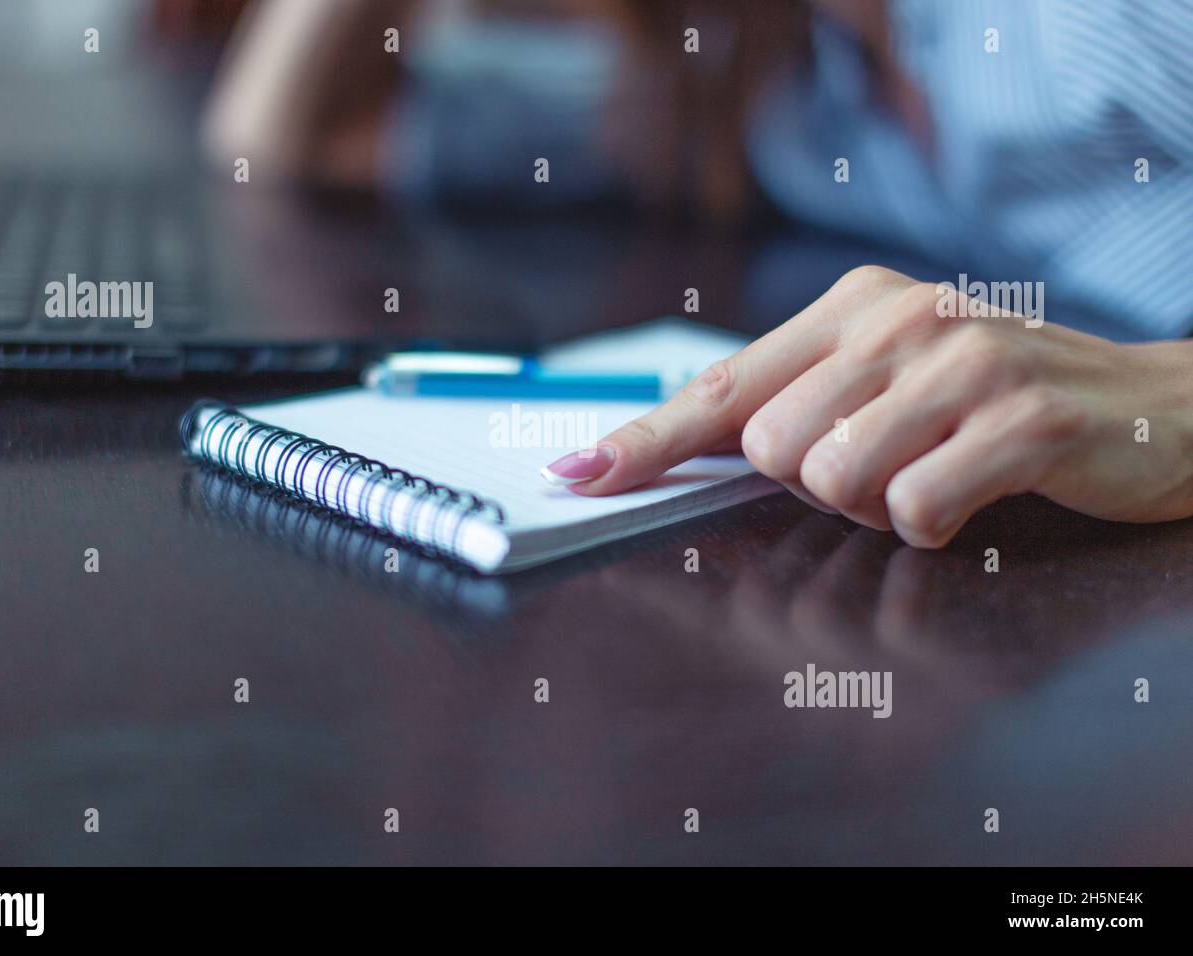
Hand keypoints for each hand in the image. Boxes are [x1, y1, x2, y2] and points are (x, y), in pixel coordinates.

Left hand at [556, 266, 1192, 545]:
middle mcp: (898, 318)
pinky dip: (934, 527)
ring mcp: (962, 362)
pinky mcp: (1020, 416)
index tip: (578, 476)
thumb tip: (680, 445)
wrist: (1156, 404)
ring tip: (934, 475)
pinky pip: (915, 509)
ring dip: (877, 507)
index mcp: (853, 306)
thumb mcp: (891, 377)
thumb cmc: (996, 401)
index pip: (722, 388)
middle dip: (816, 486)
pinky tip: (973, 494)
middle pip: (772, 450)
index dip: (645, 442)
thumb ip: (797, 399)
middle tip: (887, 465)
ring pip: (834, 481)